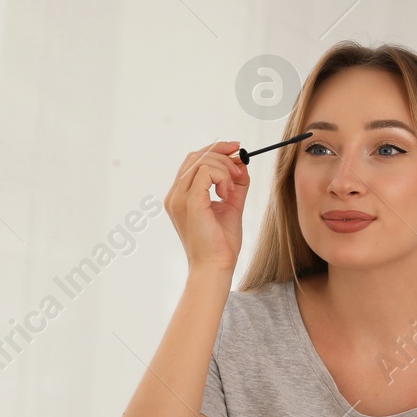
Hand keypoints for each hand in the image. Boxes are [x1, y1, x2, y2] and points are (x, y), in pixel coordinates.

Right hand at [163, 141, 248, 276]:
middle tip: (240, 167)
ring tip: (232, 189)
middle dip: (222, 154)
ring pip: (201, 161)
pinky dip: (222, 176)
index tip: (236, 149)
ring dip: (224, 168)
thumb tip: (242, 164)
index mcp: (180, 196)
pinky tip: (227, 194)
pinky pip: (206, 171)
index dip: (215, 149)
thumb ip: (235, 185)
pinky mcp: (190, 202)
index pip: (193, 161)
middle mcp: (175, 195)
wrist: (215, 267)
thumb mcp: (231, 206)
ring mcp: (179, 198)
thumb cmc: (221, 243)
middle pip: (195, 156)